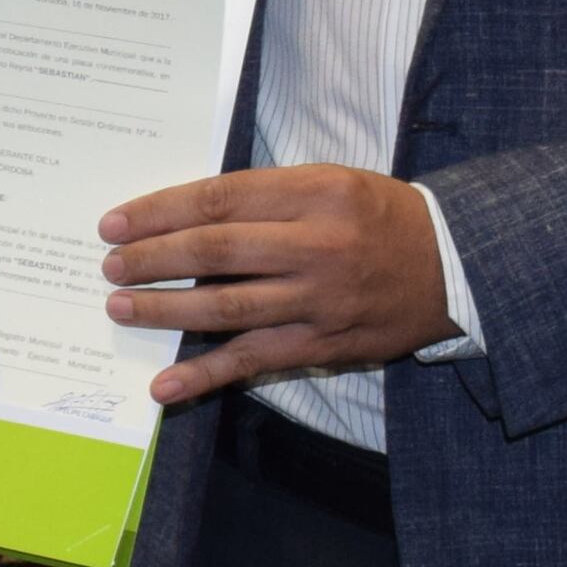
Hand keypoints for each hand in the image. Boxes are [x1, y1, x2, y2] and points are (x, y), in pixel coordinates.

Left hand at [106, 164, 454, 402]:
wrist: (456, 266)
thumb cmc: (378, 217)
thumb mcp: (329, 182)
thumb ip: (263, 197)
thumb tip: (180, 216)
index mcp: (316, 193)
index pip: (220, 200)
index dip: (160, 212)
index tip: (115, 223)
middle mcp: (318, 245)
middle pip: (216, 252)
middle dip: (152, 259)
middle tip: (110, 265)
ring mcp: (321, 300)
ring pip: (228, 307)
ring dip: (166, 310)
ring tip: (121, 307)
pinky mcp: (325, 344)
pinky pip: (254, 361)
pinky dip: (204, 374)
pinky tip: (165, 384)